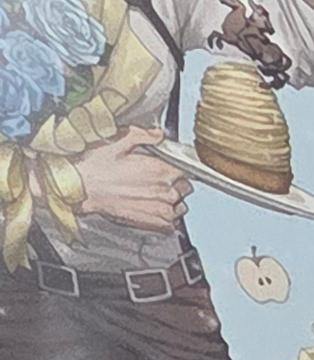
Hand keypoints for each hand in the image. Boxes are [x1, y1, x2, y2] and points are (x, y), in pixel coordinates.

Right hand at [67, 135, 185, 232]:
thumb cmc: (96, 168)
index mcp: (160, 170)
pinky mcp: (156, 225)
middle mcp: (166, 192)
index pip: (185, 169)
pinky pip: (172, 223)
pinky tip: (148, 208)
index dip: (175, 167)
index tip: (167, 167)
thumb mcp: (118, 142)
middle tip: (154, 181)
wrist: (82, 191)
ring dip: (171, 201)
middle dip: (174, 183)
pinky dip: (164, 217)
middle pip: (185, 188)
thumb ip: (144, 136)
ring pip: (180, 206)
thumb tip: (158, 134)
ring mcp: (163, 210)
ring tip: (151, 195)